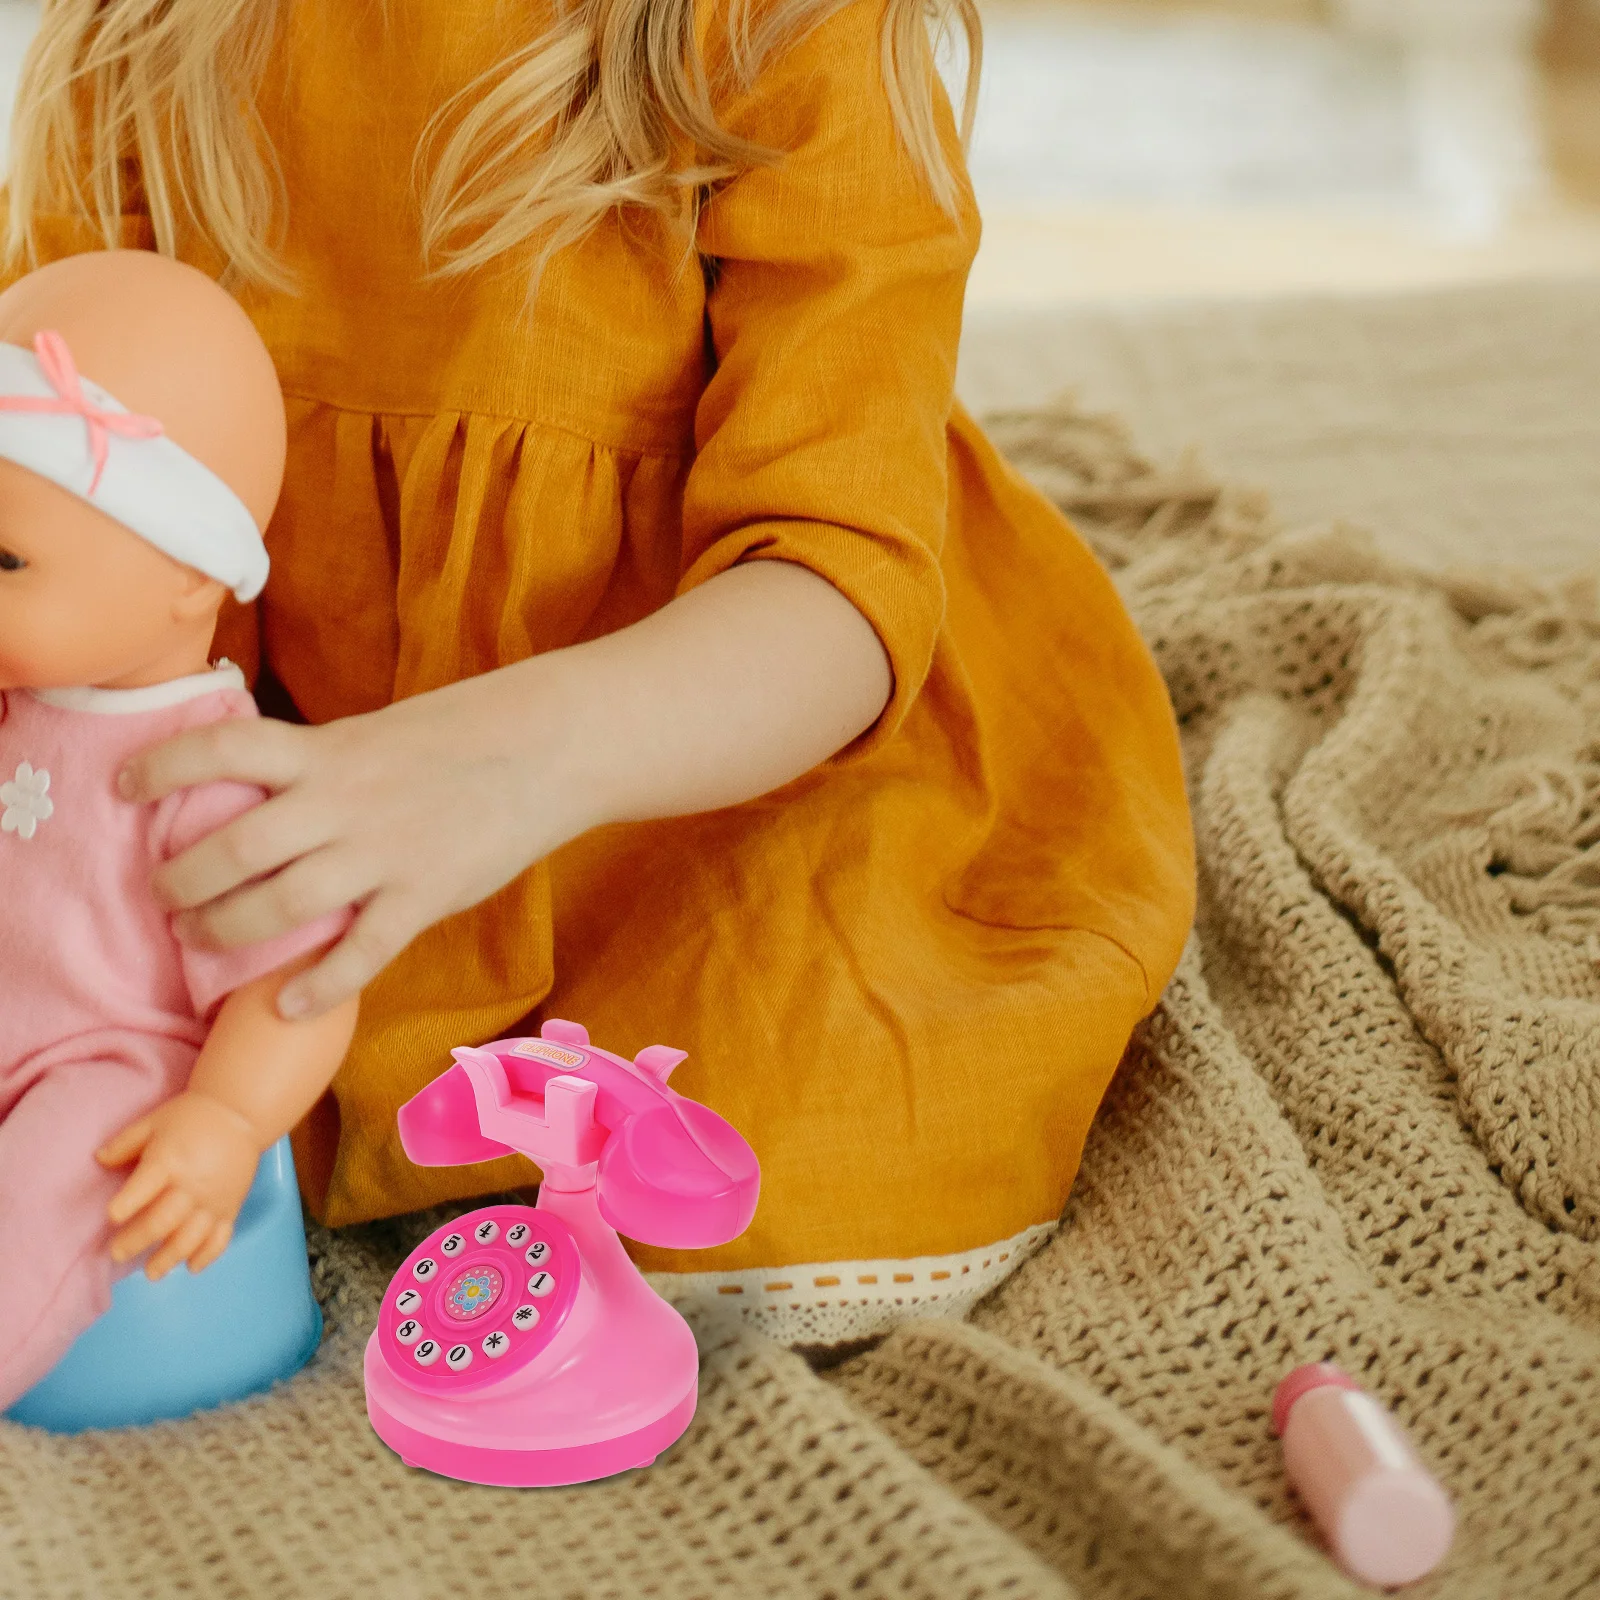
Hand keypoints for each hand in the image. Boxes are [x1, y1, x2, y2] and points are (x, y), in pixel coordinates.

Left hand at [97, 1092, 261, 1278]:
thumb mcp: (154, 1121)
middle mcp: (192, 1185)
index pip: (145, 1187)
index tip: (112, 1217)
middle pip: (163, 1221)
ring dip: (169, 1258)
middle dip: (137, 1240)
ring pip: (191, 1237)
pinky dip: (207, 1255)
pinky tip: (191, 1267)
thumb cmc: (191, 1118)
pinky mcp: (231, 1208)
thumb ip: (124, 1143)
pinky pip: (220, 1238)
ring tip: (151, 1272)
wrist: (241, 1115)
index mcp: (170, 1161)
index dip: (127, 1204)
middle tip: (118, 1253)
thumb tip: (97, 1160)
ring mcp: (214, 1200)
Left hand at [117, 565, 888, 1020]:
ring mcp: (383, 855)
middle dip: (182, 881)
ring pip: (279, 906)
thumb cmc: (471, 731)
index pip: (222, 750)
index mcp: (330, 751)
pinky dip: (314, 986)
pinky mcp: (425, 896)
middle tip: (166, 897)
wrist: (555, 746)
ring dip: (226, 931)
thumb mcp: (382, 729)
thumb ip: (323, 762)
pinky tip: (285, 1002)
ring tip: (202, 941)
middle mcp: (342, 803)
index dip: (162, 768)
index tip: (126, 787)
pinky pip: (357, 954)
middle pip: (232, 848)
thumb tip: (264, 787)